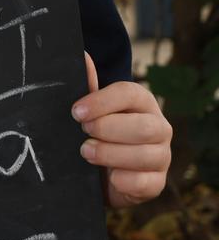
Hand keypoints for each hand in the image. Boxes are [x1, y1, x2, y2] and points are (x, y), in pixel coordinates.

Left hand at [71, 53, 172, 207]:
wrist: (102, 174)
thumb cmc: (99, 134)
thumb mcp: (92, 111)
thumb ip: (89, 88)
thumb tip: (83, 56)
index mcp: (142, 103)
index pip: (129, 93)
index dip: (102, 101)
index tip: (76, 111)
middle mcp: (159, 127)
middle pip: (143, 126)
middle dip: (107, 129)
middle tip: (83, 132)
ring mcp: (162, 156)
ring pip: (145, 154)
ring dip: (110, 154)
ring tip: (86, 152)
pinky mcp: (157, 182)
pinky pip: (145, 182)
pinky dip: (123, 180)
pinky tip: (108, 176)